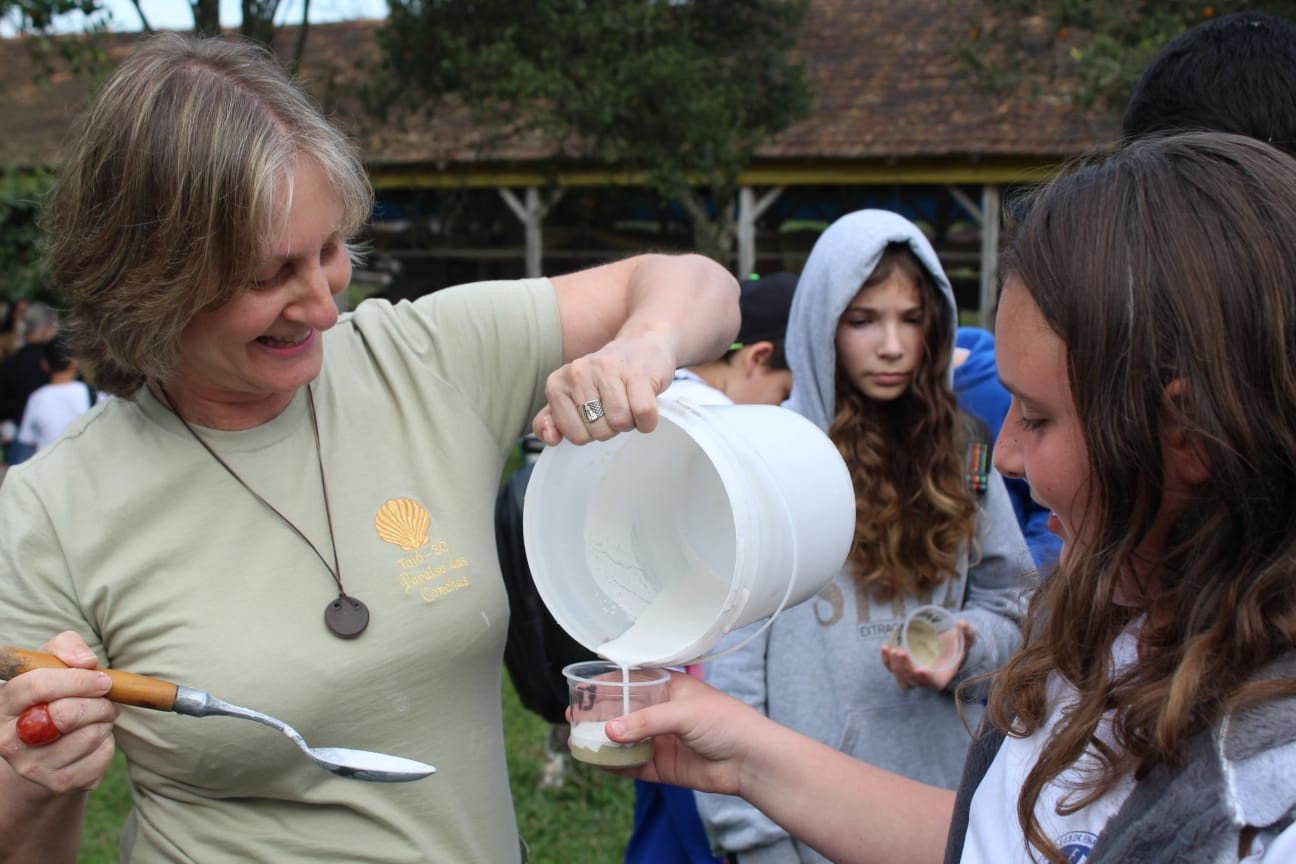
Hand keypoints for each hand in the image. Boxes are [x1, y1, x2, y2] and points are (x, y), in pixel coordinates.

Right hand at [0, 631, 118, 792]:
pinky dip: (108, 743)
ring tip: (99, 716)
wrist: (46, 746)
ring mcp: (31, 768)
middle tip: (106, 698)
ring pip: (89, 736)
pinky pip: (101, 757)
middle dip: (98, 702)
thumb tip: (87, 662)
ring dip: (106, 721)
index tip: (102, 679)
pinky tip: (95, 738)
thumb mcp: (51, 662)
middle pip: (65, 715)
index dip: (77, 680)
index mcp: (3, 706)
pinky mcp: (59, 784)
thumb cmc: (52, 693)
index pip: (36, 686)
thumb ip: (66, 647)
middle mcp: (9, 741)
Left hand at [532, 329, 674, 445]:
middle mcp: (578, 372)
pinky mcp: (638, 372)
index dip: (591, 433)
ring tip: (629, 400)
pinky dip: (648, 419)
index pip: (574, 435)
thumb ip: (553, 419)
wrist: (642, 343)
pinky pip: (643, 413)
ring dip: (631, 421)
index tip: (596, 413)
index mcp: (557, 383)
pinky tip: (644, 403)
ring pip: (621, 423)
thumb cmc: (607, 377)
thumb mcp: (573, 396)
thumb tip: (551, 438)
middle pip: (598, 432)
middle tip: (616, 404)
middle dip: (612, 427)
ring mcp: (608, 369)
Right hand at [591, 670, 761, 795]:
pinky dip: (613, 765)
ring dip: (600, 741)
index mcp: (668, 688)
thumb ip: (646, 722)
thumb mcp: (684, 712)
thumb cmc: (728, 722)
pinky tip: (597, 761)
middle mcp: (661, 712)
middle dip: (596, 715)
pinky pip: (631, 765)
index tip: (582, 689)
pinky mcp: (662, 767)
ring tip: (576, 742)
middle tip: (572, 717)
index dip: (606, 684)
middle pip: (621, 711)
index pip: (630, 680)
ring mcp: (660, 740)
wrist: (751, 760)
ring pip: (622, 740)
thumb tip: (609, 733)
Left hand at [880, 619, 976, 690]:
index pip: (933, 683)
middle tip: (901, 651)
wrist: (945, 646)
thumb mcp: (966, 638)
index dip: (926, 679)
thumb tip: (961, 623)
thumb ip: (967, 632)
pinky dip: (886, 661)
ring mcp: (912, 675)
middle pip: (911, 682)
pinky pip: (892, 669)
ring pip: (900, 678)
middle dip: (904, 669)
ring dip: (894, 667)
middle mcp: (926, 680)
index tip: (920, 670)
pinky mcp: (903, 667)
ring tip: (892, 650)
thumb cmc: (956, 645)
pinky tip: (885, 648)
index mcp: (942, 676)